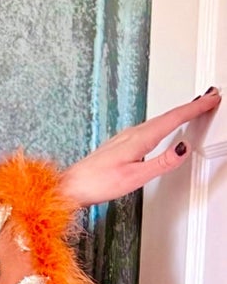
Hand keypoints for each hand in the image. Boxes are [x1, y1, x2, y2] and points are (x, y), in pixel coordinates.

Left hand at [59, 89, 220, 207]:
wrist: (72, 186)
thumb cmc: (97, 183)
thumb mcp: (135, 177)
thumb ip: (162, 163)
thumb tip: (183, 148)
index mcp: (140, 138)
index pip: (174, 118)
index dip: (195, 108)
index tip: (213, 98)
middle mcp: (133, 133)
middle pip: (168, 115)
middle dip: (191, 106)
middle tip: (210, 97)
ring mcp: (126, 137)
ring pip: (159, 120)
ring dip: (178, 113)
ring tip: (194, 108)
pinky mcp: (121, 143)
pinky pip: (149, 127)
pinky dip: (164, 122)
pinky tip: (163, 126)